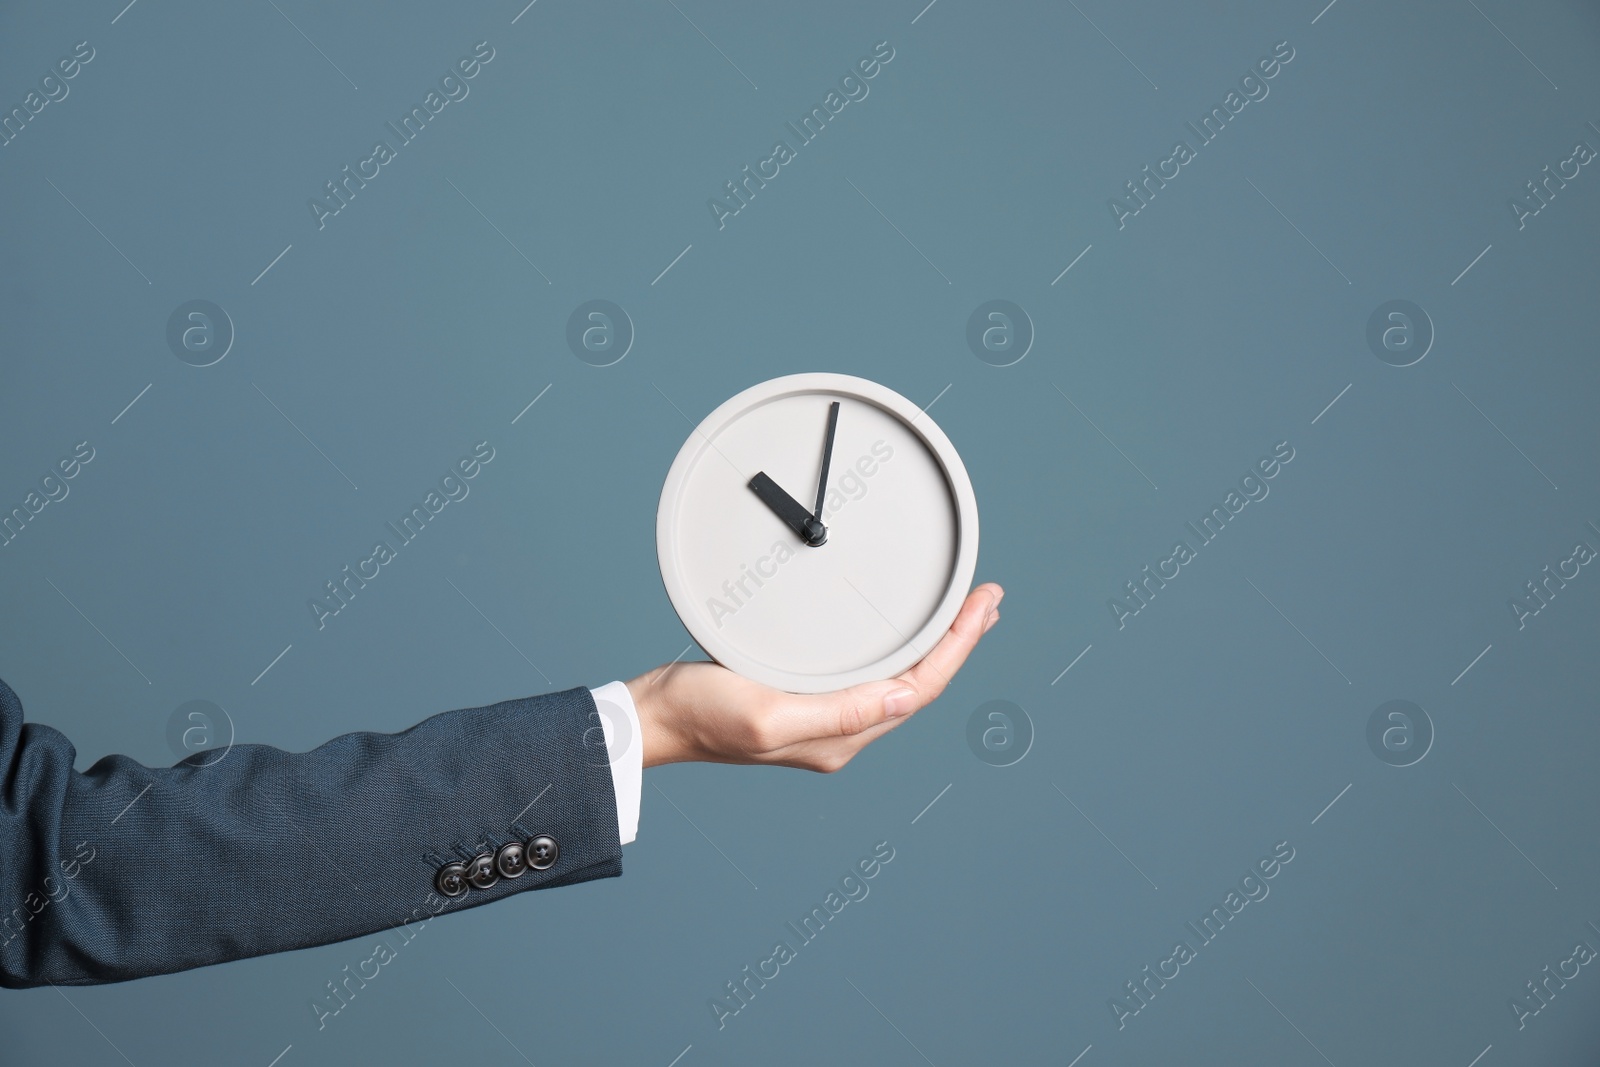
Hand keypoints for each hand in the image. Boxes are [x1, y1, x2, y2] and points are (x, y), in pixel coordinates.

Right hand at [626, 583, 1002, 770]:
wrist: (657, 716)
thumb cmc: (701, 715)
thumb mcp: (768, 714)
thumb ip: (838, 712)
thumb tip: (903, 699)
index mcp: (841, 738)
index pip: (919, 690)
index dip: (959, 647)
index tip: (985, 605)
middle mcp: (841, 732)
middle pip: (918, 683)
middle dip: (958, 641)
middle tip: (988, 599)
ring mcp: (824, 716)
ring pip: (898, 678)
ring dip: (934, 643)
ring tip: (962, 611)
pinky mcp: (805, 698)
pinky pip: (870, 672)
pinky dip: (899, 645)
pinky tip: (903, 629)